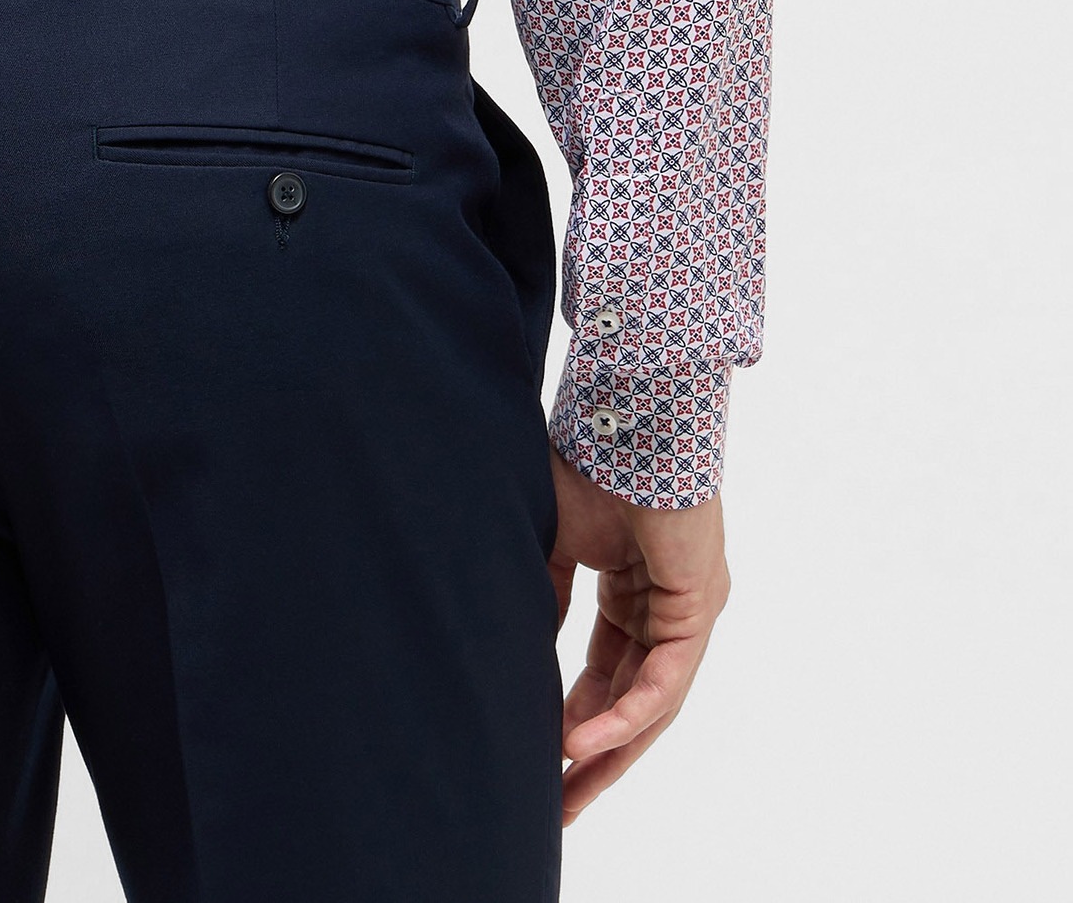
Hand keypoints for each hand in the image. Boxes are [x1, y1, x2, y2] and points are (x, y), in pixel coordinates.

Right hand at [549, 449, 729, 820]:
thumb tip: (526, 652)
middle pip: (633, 703)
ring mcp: (689, 611)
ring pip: (651, 704)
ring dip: (609, 752)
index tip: (539, 759)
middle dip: (594, 757)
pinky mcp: (698, 609)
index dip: (575, 717)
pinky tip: (582, 742)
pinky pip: (661, 681)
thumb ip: (546, 598)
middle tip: (558, 806)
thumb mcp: (555, 544)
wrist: (628, 417)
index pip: (608, 673)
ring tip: (566, 795)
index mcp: (637, 590)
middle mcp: (669, 608)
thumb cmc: (590, 462)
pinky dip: (624, 714)